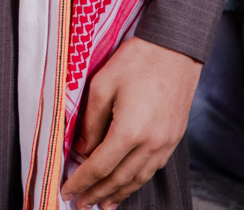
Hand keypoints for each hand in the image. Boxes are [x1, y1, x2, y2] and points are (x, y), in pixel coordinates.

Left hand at [60, 36, 200, 208]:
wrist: (176, 48)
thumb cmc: (137, 60)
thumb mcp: (102, 85)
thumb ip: (90, 122)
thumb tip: (83, 150)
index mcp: (129, 131)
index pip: (99, 167)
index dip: (81, 182)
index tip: (67, 191)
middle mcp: (151, 144)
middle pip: (119, 179)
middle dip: (97, 194)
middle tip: (81, 204)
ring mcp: (166, 143)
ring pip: (138, 178)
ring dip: (119, 194)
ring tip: (103, 204)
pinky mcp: (174, 138)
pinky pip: (153, 168)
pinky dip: (137, 181)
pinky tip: (128, 185)